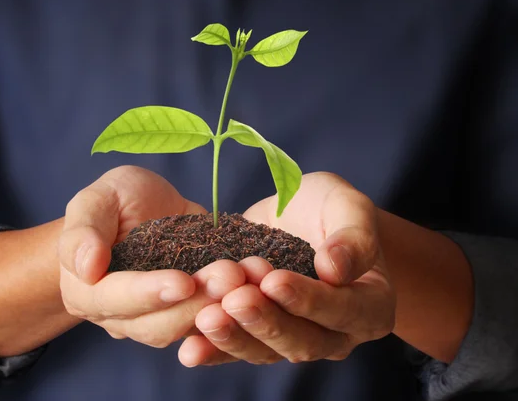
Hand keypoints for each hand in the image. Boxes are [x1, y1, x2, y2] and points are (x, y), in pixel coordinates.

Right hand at [57, 166, 245, 347]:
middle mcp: (121, 316)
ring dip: (217, 307)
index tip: (182, 281)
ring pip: (186, 328)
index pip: (115, 299)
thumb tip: (86, 267)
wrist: (144, 210)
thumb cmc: (115, 201)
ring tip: (245, 278)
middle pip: (155, 324)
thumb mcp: (96, 199)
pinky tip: (255, 284)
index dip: (148, 293)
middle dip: (194, 303)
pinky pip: (210, 320)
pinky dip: (232, 307)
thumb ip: (84, 229)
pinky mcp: (189, 312)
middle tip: (229, 276)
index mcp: (88, 291)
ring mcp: (157, 318)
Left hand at [178, 172, 394, 365]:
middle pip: (304, 341)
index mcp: (370, 305)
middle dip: (266, 322)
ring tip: (207, 317)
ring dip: (235, 337)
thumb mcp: (348, 207)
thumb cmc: (330, 210)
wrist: (299, 216)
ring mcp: (295, 339)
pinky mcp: (258, 335)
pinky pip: (237, 351)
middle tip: (235, 299)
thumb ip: (353, 236)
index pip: (344, 311)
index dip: (309, 300)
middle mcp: (336, 333)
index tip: (275, 281)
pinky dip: (214, 351)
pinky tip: (190, 349)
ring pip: (266, 352)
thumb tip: (336, 270)